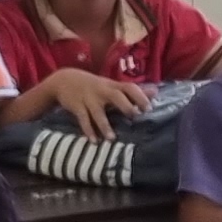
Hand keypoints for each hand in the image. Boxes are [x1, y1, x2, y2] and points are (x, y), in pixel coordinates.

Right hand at [25, 67, 145, 137]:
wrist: (65, 80)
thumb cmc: (95, 86)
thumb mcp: (113, 85)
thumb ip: (133, 91)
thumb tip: (156, 92)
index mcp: (113, 86)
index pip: (129, 87)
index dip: (140, 96)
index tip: (148, 108)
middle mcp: (103, 91)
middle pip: (116, 96)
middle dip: (125, 106)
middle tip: (134, 116)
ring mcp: (89, 98)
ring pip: (98, 112)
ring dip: (104, 126)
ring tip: (111, 139)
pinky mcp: (77, 106)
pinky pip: (83, 120)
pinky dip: (88, 131)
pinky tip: (94, 141)